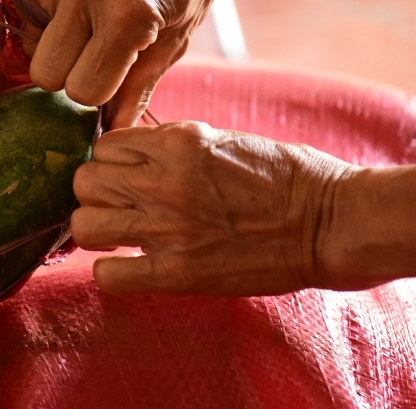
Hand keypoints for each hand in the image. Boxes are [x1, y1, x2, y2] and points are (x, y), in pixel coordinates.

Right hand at [18, 0, 237, 127]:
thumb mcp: (178, 36)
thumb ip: (138, 86)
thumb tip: (110, 130)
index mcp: (128, 16)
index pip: (82, 90)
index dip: (97, 91)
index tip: (114, 75)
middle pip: (45, 72)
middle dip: (68, 72)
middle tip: (96, 54)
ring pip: (30, 40)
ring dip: (56, 40)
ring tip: (89, 19)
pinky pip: (24, 4)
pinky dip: (45, 11)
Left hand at [69, 121, 357, 295]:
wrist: (331, 221)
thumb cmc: (288, 177)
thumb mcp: (223, 139)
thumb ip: (173, 144)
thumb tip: (132, 151)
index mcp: (177, 142)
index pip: (104, 145)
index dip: (109, 162)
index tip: (124, 176)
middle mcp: (164, 181)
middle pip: (84, 181)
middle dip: (96, 193)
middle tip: (120, 206)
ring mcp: (167, 228)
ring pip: (84, 224)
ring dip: (97, 230)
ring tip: (120, 235)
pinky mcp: (177, 272)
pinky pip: (107, 275)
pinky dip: (111, 272)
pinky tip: (130, 266)